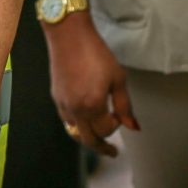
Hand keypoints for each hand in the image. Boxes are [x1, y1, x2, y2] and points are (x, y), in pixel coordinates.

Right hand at [45, 18, 137, 156]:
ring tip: (97, 138)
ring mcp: (63, 104)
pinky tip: (84, 119)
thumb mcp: (117, 77)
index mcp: (92, 105)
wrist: (68, 34)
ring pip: (74, 132)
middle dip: (101, 147)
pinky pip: (66, 120)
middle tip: (111, 153)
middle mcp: (75, 109)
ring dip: (87, 137)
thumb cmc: (96, 53)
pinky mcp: (55, 96)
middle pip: (87, 140)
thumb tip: (131, 126)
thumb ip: (124, 105)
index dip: (116, 127)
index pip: (105, 130)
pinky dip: (77, 125)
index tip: (120, 117)